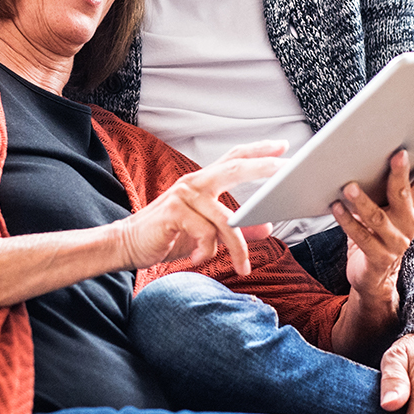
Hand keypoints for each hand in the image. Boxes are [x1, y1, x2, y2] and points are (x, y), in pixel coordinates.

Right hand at [111, 142, 285, 275]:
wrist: (126, 245)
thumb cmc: (167, 236)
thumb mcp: (206, 232)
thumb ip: (237, 226)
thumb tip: (267, 226)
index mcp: (202, 183)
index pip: (233, 158)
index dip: (258, 151)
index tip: (282, 146)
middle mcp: (194, 182)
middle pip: (235, 168)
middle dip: (263, 167)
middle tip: (287, 171)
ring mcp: (183, 196)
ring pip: (226, 219)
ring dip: (238, 248)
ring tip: (243, 267)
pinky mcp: (174, 213)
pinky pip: (206, 234)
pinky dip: (207, 251)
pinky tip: (199, 259)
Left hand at [334, 130, 413, 320]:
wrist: (374, 278)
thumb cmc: (377, 233)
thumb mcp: (386, 207)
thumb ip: (384, 184)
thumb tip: (371, 147)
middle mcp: (409, 221)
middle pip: (405, 193)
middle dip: (401, 174)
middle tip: (398, 154)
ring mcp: (395, 241)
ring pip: (378, 218)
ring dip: (363, 201)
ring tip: (349, 187)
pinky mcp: (378, 257)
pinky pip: (361, 237)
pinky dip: (347, 222)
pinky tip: (336, 208)